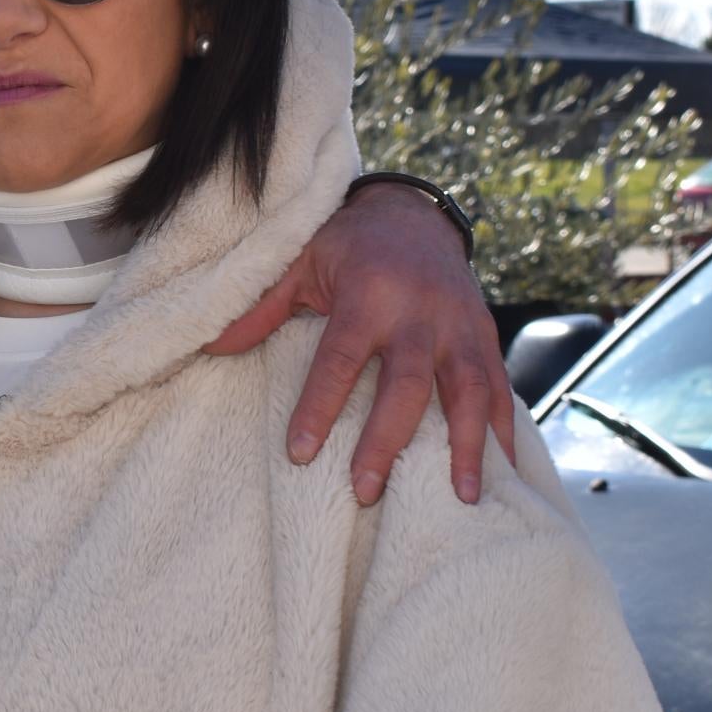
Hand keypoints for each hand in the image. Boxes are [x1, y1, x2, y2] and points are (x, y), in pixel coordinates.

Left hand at [211, 179, 514, 506]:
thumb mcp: (299, 261)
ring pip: (469, 390)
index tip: (300, 455)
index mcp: (369, 294)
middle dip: (387, 441)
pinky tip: (501, 472)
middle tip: (365, 492)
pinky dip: (503, 430)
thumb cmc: (346, 245)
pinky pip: (500, 386)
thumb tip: (207, 347)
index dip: (319, 407)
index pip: (340, 359)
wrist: (412, 214)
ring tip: (461, 497)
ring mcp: (460, 325)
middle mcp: (420, 312)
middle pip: (408, 384)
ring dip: (467, 445)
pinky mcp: (485, 336)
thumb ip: (260, 307)